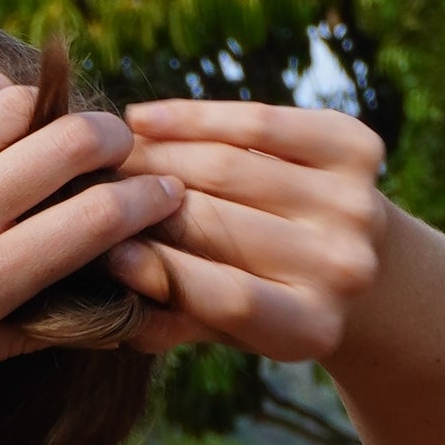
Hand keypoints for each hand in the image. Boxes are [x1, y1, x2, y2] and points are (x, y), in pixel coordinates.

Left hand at [0, 70, 182, 410]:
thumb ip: (18, 333)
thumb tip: (89, 313)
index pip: (97, 222)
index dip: (147, 200)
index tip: (167, 192)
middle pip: (70, 146)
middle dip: (115, 140)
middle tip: (123, 147)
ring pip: (16, 106)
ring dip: (53, 109)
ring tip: (61, 126)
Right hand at [110, 99, 386, 363]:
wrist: (350, 256)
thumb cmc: (261, 296)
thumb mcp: (218, 327)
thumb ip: (172, 314)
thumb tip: (116, 273)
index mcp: (313, 326)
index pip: (226, 295)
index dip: (158, 269)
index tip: (103, 249)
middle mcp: (345, 266)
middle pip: (222, 223)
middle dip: (144, 202)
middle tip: (85, 188)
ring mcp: (357, 204)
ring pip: (231, 165)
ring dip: (157, 155)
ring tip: (111, 154)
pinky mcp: (358, 147)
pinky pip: (257, 121)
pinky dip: (193, 117)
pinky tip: (143, 120)